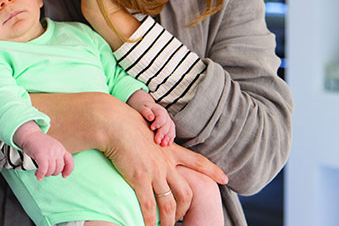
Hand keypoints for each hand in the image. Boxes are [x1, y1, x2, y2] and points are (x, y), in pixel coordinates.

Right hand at [14, 121, 74, 180]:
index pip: (70, 161)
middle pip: (59, 168)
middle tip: (46, 172)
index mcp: (61, 148)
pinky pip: (43, 169)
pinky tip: (38, 176)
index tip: (64, 176)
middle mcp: (57, 150)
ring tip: (40, 173)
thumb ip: (57, 156)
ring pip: (51, 170)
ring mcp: (50, 152)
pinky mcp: (42, 155)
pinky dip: (40, 174)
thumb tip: (59, 171)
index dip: (68, 170)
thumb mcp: (52, 147)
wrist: (30, 134)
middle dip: (52, 173)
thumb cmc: (39, 143)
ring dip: (45, 174)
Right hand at [33, 92, 227, 225]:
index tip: (225, 178)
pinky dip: (149, 219)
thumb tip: (146, 146)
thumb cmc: (124, 122)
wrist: (113, 122)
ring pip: (169, 204)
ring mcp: (154, 172)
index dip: (212, 171)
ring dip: (169, 220)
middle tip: (183, 216)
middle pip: (186, 191)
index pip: (197, 161)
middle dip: (186, 207)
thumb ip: (151, 142)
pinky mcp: (140, 179)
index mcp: (169, 150)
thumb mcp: (146, 130)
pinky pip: (148, 206)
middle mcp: (166, 163)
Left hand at [126, 90, 175, 145]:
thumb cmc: (142, 108)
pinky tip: (168, 144)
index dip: (158, 123)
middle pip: (167, 124)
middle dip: (162, 133)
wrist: (145, 107)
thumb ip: (146, 112)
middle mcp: (165, 115)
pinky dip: (170, 138)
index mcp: (159, 110)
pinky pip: (172, 132)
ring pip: (171, 129)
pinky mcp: (168, 126)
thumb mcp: (142, 108)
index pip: (161, 116)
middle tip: (157, 141)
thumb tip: (151, 117)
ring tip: (163, 144)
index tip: (152, 128)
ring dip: (168, 137)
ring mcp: (167, 121)